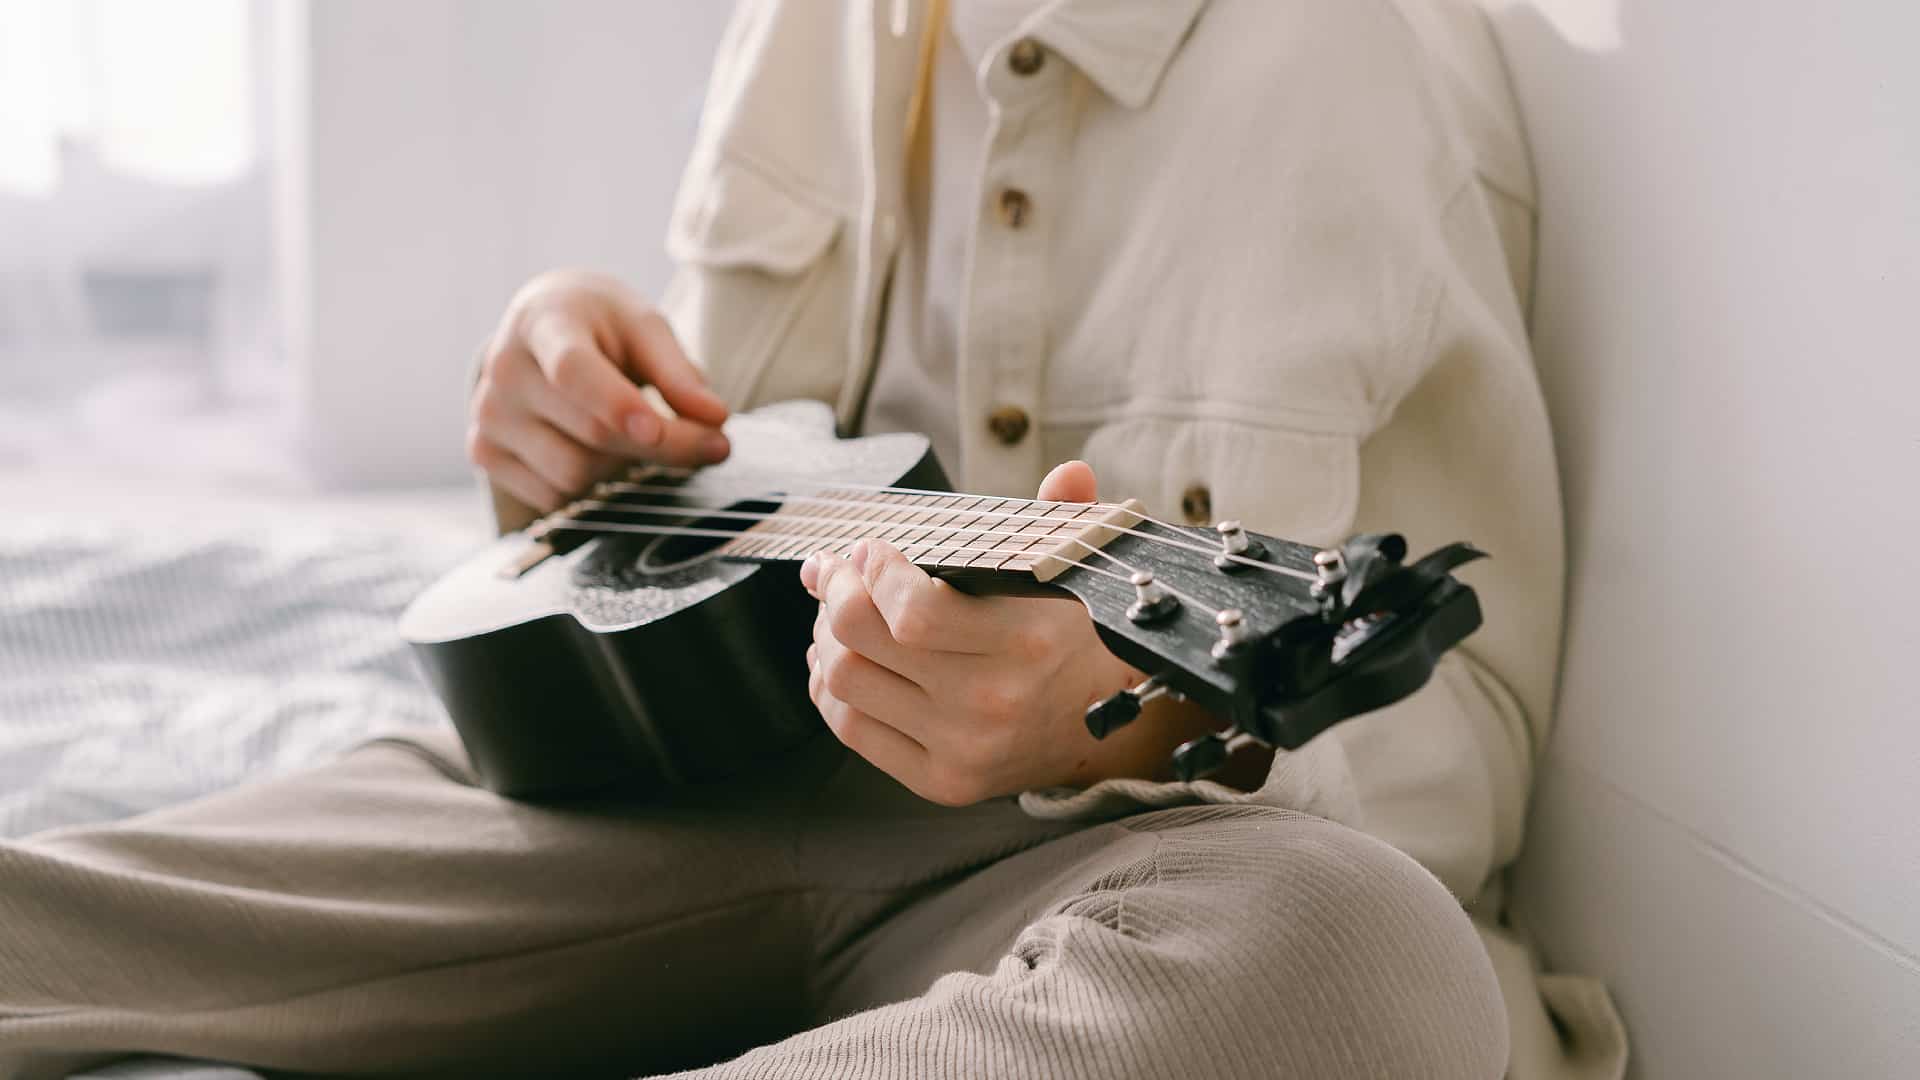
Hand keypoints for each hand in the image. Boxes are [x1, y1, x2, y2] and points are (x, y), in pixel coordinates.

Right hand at [468, 269, 730, 512]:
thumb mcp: (644, 326)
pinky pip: (551, 496)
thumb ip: (679, 373)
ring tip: (632, 432)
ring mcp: (488, 415)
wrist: (539, 326)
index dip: (616, 405)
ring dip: (623, 467)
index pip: (573, 371)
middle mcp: (505, 369)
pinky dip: (589, 486)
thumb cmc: (598, 325)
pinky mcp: (484, 452)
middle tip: (714, 443)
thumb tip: (714, 418)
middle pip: (591, 433)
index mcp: (544, 323)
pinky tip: (593, 449)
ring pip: (574, 474)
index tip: (657, 430)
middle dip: (663, 447)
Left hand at [799, 461, 1229, 804]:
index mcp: (1026, 642)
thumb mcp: (1081, 570)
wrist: (1117, 727)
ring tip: (834, 613)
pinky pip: (854, 731)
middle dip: (834, 592)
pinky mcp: (943, 782)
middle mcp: (990, 703)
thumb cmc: (1083, 637)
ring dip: (825, 638)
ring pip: (845, 684)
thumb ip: (1068, 518)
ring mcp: (962, 748)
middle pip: (861, 642)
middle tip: (836, 571)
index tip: (870, 549)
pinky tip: (839, 661)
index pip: (912, 612)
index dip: (873, 571)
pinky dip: (830, 690)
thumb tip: (1068, 474)